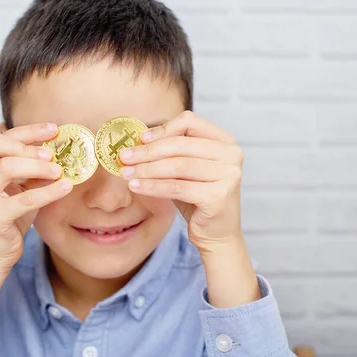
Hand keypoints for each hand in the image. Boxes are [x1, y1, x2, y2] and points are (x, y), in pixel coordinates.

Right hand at [0, 123, 72, 269]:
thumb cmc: (9, 216)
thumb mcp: (20, 186)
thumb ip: (29, 166)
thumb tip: (53, 144)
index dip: (28, 131)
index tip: (53, 129)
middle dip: (28, 146)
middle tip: (52, 154)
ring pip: (6, 168)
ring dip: (37, 166)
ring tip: (58, 171)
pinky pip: (24, 199)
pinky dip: (48, 192)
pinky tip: (65, 187)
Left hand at [119, 111, 242, 251]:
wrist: (216, 234)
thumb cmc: (197, 199)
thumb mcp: (185, 169)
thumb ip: (170, 152)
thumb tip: (136, 140)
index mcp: (225, 141)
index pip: (190, 122)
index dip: (162, 128)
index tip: (140, 138)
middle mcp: (232, 155)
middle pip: (180, 145)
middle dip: (148, 151)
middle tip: (124, 157)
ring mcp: (228, 175)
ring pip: (177, 166)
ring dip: (146, 169)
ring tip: (126, 173)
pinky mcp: (218, 196)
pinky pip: (176, 187)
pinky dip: (152, 186)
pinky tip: (135, 186)